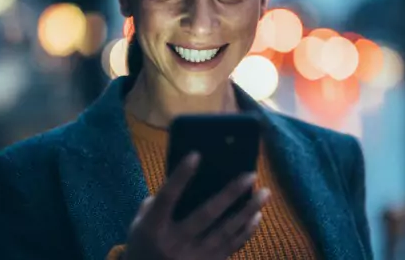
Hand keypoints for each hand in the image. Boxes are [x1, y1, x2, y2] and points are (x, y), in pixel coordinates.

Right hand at [123, 152, 269, 259]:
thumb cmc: (144, 244)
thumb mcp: (139, 224)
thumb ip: (157, 203)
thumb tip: (186, 179)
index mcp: (152, 228)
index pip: (167, 197)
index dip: (180, 176)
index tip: (196, 154)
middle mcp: (174, 243)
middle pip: (206, 214)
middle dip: (230, 194)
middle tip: (251, 174)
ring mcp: (193, 257)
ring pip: (226, 231)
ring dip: (248, 211)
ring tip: (264, 193)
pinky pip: (231, 247)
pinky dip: (246, 232)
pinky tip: (257, 216)